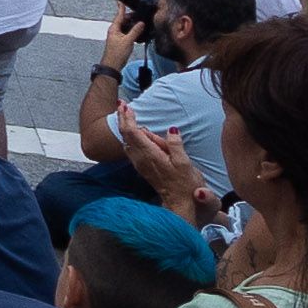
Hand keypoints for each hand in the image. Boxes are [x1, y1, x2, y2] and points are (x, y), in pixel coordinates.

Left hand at [102, 9, 139, 64]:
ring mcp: (117, 36)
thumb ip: (135, 31)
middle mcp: (115, 31)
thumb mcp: (128, 41)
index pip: (119, 15)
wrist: (112, 65)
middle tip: (140, 15)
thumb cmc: (117, 54)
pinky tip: (139, 34)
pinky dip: (133, 32)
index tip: (121, 0)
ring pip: (126, 27)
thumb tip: (141, 23)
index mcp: (114, 28)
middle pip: (124, 20)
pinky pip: (127, 33)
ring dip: (133, 26)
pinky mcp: (120, 41)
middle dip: (132, 18)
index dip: (121, 7)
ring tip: (142, 24)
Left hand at [117, 106, 211, 221]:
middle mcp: (141, 159)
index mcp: (150, 155)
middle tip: (122, 104)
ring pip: (127, 142)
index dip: (127, 118)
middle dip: (123, 118)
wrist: (181, 203)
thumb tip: (171, 130)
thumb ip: (175, 144)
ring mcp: (140, 164)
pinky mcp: (143, 167)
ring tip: (128, 113)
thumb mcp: (184, 163)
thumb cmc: (185, 184)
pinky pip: (132, 148)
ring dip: (126, 127)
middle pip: (125, 135)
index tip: (126, 106)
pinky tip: (138, 132)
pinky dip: (131, 136)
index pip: (132, 133)